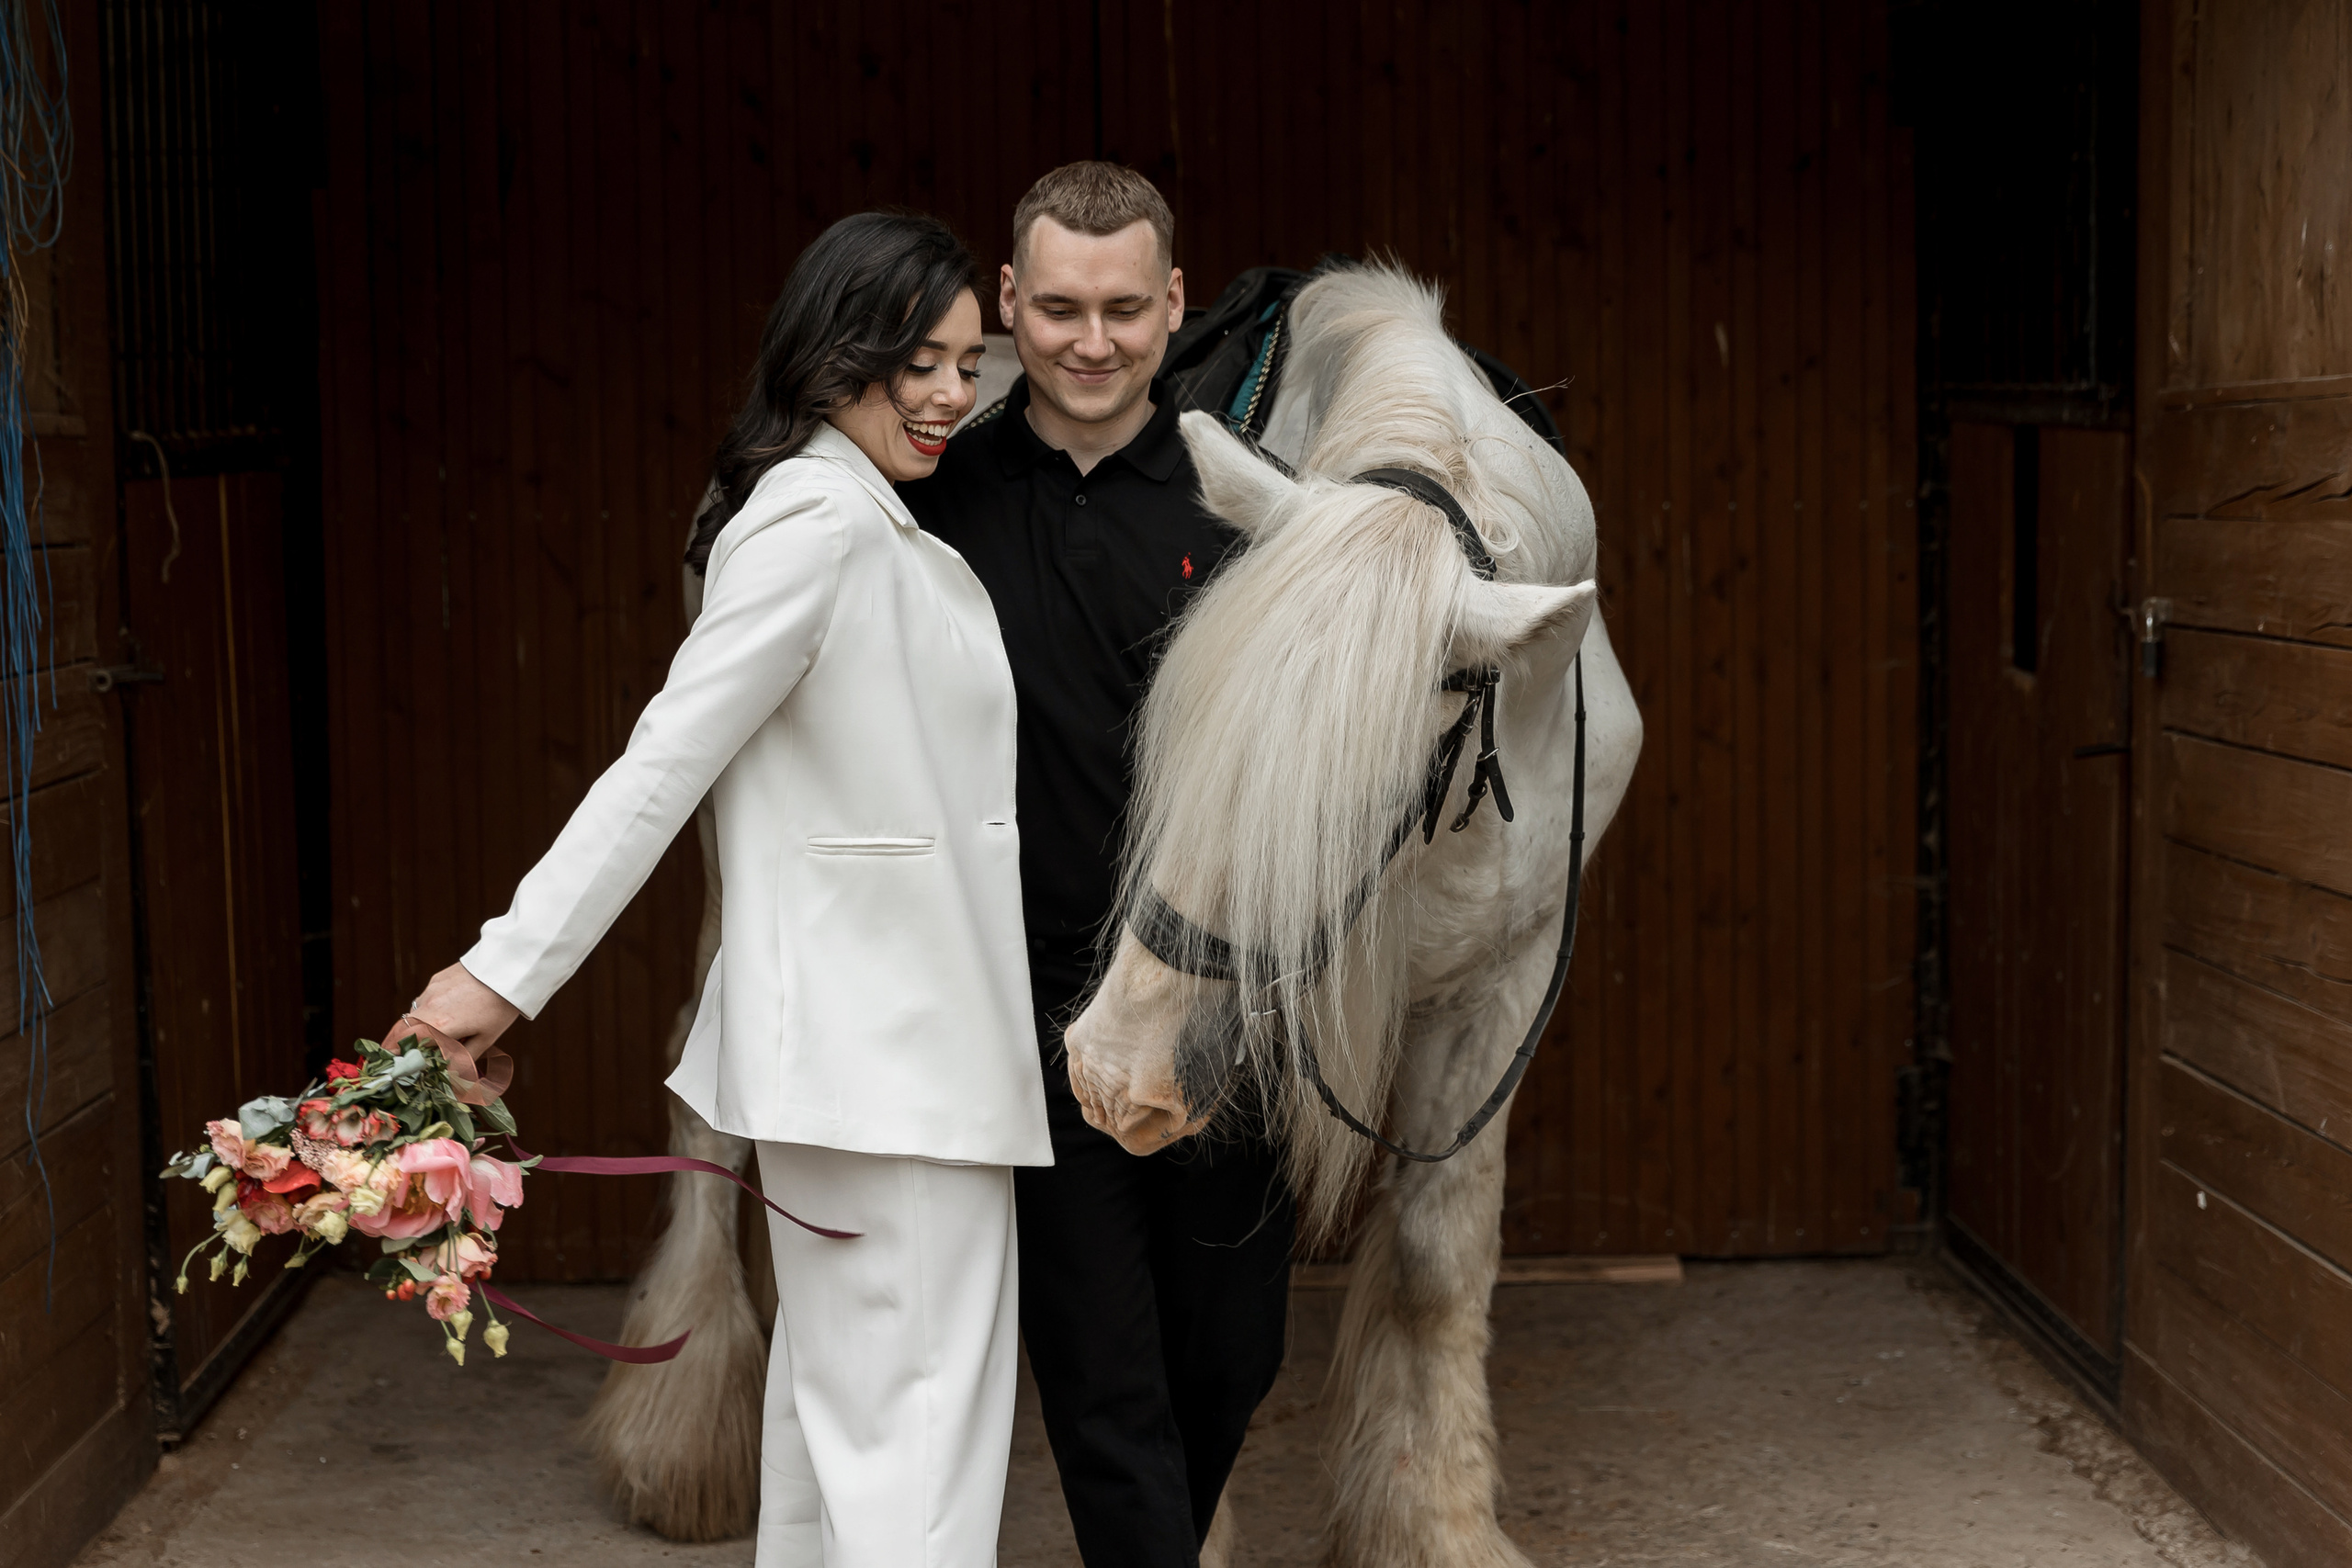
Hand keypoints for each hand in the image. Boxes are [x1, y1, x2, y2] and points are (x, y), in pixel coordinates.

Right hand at [389, 963, 520, 1055]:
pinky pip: (425, 999)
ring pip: (413, 1013)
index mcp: (440, 1026)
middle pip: (401, 1028)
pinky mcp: (437, 979)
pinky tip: (442, 1014)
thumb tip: (452, 1075)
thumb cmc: (500, 1007)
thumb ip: (464, 1059)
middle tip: (396, 1054)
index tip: (392, 1063)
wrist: (508, 970)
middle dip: (395, 1042)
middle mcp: (429, 1007)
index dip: (394, 1054)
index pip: (404, 1043)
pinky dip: (427, 1010)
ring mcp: (431, 991)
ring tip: (424, 1037)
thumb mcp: (485, 1039)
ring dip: (413, 1026)